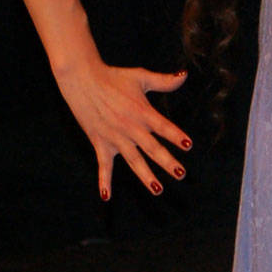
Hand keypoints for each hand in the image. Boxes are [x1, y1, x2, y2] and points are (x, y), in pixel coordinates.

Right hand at [52, 58, 190, 200]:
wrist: (82, 81)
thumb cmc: (114, 78)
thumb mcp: (141, 77)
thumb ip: (164, 81)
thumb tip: (185, 75)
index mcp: (142, 112)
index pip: (164, 127)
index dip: (176, 136)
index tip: (189, 146)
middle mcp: (130, 128)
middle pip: (152, 149)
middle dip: (168, 162)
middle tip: (181, 174)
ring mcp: (115, 138)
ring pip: (133, 161)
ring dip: (145, 176)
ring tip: (158, 189)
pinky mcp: (100, 143)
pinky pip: (103, 166)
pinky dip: (104, 181)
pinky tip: (106, 197)